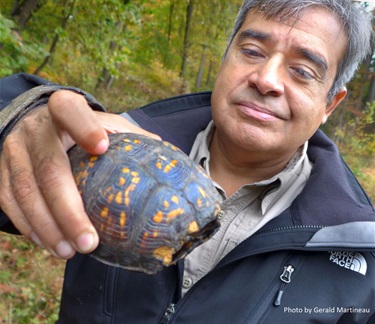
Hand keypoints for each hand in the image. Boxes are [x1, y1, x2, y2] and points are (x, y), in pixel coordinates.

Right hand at [0, 90, 158, 258]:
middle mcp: (35, 128)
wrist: (35, 124)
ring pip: (24, 191)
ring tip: (70, 252)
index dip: (84, 126)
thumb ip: (132, 138)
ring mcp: (14, 150)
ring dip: (47, 227)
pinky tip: (50, 244)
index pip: (70, 110)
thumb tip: (169, 162)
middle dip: (68, 210)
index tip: (102, 147)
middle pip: (48, 168)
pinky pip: (8, 202)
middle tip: (88, 242)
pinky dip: (29, 227)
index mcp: (64, 109)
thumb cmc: (80, 129)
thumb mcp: (105, 124)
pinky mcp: (0, 171)